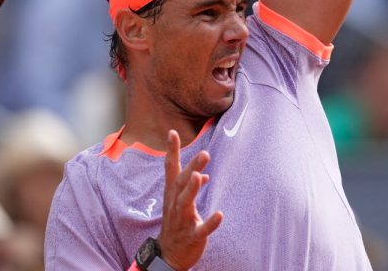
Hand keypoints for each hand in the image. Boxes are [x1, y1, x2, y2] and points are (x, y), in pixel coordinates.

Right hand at [156, 130, 222, 270]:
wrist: (168, 254)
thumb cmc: (176, 223)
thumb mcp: (180, 203)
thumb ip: (190, 187)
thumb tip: (204, 174)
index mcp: (173, 194)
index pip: (171, 169)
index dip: (171, 151)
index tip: (172, 132)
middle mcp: (175, 204)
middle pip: (182, 182)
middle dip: (192, 168)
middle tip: (204, 153)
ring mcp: (182, 220)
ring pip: (186, 203)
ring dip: (193, 190)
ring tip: (201, 176)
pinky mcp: (192, 236)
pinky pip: (201, 229)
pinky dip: (210, 222)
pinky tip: (219, 214)